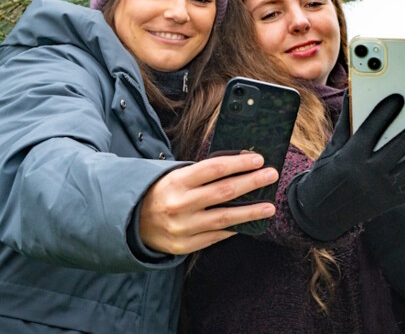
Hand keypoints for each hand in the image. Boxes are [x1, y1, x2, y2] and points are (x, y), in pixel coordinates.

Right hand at [139, 152, 277, 254]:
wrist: (131, 223)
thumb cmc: (162, 193)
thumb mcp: (175, 175)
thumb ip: (203, 173)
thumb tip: (241, 166)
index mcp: (177, 182)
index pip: (214, 169)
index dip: (239, 163)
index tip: (259, 159)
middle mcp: (179, 205)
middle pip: (224, 192)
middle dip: (252, 182)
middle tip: (272, 175)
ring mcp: (182, 228)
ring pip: (224, 218)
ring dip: (251, 212)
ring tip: (270, 207)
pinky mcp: (184, 246)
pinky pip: (215, 236)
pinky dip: (233, 229)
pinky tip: (248, 224)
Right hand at [288, 94, 404, 240]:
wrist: (321, 215)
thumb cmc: (326, 175)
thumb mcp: (332, 148)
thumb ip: (346, 121)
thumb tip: (352, 92)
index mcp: (350, 158)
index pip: (372, 128)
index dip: (386, 110)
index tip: (399, 97)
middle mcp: (368, 175)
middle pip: (402, 145)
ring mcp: (383, 190)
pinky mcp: (392, 202)